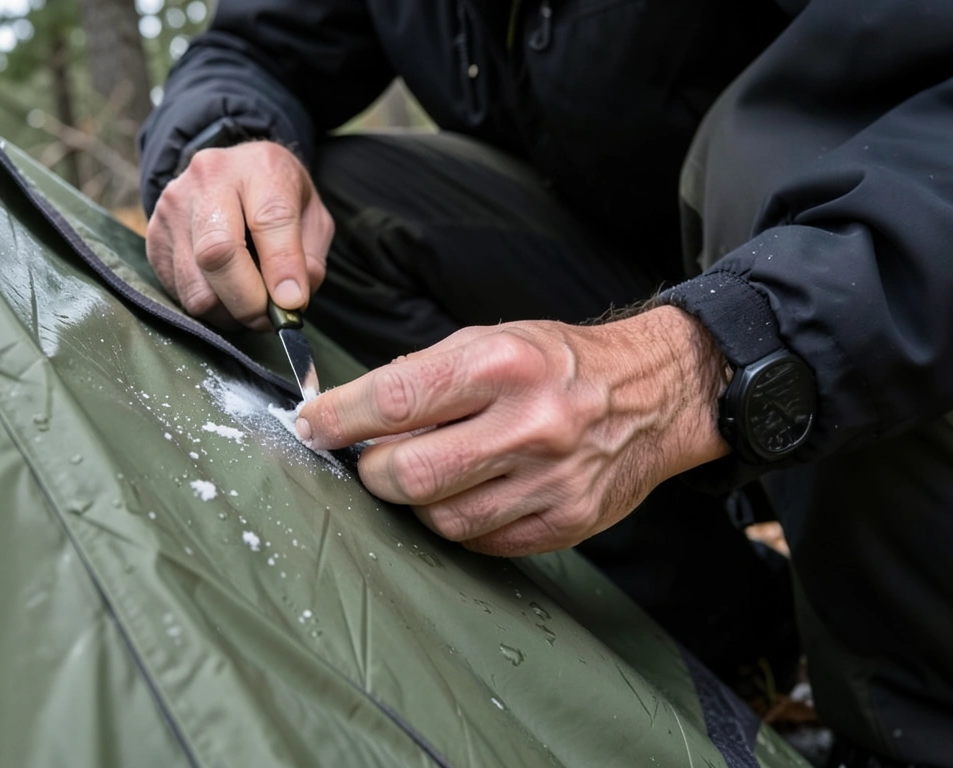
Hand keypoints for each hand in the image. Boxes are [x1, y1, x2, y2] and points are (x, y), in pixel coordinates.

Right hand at [146, 141, 333, 329]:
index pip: (270, 219)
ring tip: (248, 308)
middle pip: (218, 252)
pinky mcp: (154, 237)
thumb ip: (308, 257)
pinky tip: (224, 294)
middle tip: (267, 318)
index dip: (281, 267)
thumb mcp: (311, 216)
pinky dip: (206, 307)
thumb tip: (289, 300)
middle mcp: (209, 180)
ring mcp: (174, 208)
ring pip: (195, 284)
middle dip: (247, 300)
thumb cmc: (276, 198)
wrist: (231, 174)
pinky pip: (179, 292)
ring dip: (226, 312)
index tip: (291, 302)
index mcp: (261, 168)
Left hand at [295, 307, 730, 555]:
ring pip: (441, 519)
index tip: (312, 426)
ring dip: (417, 502)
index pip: (394, 401)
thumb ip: (419, 376)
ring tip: (431, 474)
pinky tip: (470, 494)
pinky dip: (461, 523)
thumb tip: (346, 413)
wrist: (653, 393)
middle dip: (374, 471)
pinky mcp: (566, 523)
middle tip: (373, 459)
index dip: (338, 420)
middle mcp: (528, 424)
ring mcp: (550, 480)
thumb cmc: (557, 362)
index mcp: (500, 364)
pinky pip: (482, 542)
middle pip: (409, 474)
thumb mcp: (488, 340)